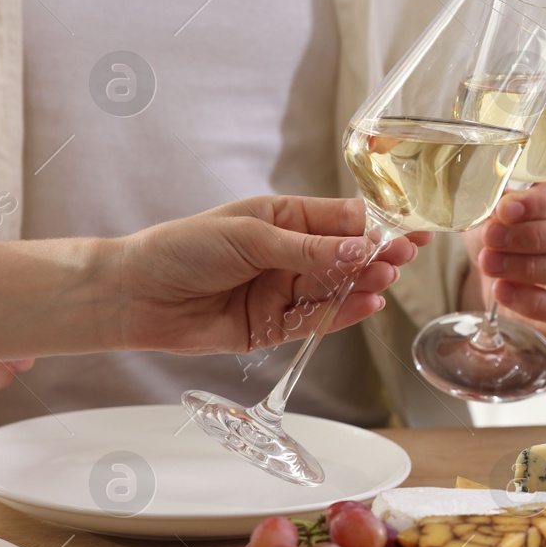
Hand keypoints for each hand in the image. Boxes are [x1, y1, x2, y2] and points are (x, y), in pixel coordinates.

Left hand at [115, 196, 427, 354]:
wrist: (136, 294)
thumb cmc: (183, 249)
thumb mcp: (249, 237)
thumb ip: (307, 249)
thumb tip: (357, 250)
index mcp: (283, 219)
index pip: (341, 220)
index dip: (376, 224)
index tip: (409, 227)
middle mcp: (288, 255)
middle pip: (345, 257)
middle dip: (376, 254)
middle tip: (405, 255)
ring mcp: (282, 292)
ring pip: (335, 289)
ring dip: (362, 284)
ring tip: (387, 278)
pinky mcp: (272, 327)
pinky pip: (316, 322)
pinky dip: (342, 315)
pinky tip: (367, 305)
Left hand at [466, 158, 545, 341]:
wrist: (514, 267)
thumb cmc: (517, 222)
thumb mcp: (508, 201)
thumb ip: (505, 200)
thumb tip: (495, 209)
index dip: (545, 200)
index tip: (506, 209)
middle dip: (535, 236)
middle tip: (493, 238)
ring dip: (531, 268)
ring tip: (491, 264)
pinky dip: (536, 303)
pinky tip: (504, 291)